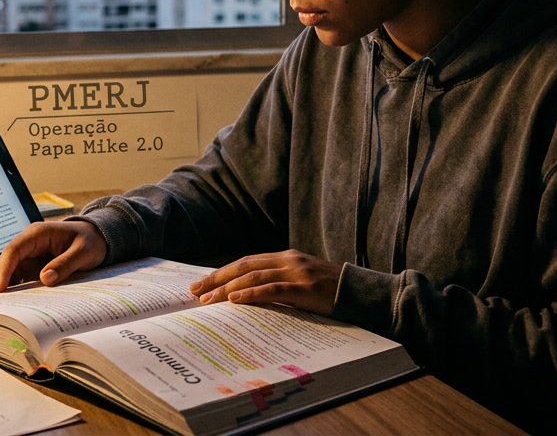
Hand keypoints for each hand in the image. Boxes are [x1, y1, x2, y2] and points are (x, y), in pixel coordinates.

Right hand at [0, 220, 106, 291]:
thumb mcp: (84, 251)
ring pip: (7, 271)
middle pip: (4, 262)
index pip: (14, 250)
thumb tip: (45, 279)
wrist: (98, 237)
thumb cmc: (91, 240)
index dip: (4, 269)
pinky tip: (8, 306)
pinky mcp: (32, 266)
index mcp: (37, 234)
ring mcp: (29, 255)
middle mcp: (28, 243)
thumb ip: (65, 264)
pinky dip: (12, 291)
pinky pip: (18, 278)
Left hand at [188, 250, 341, 315]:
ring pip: (254, 276)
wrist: (362, 293)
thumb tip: (249, 297)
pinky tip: (235, 300)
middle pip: (244, 265)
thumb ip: (280, 283)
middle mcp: (288, 260)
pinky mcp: (305, 288)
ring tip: (208, 301)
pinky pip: (273, 289)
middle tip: (194, 292)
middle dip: (217, 278)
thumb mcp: (302, 282)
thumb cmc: (331, 292)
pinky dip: (251, 293)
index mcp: (286, 257)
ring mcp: (297, 272)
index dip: (222, 272)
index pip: (246, 261)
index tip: (201, 284)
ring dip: (227, 288)